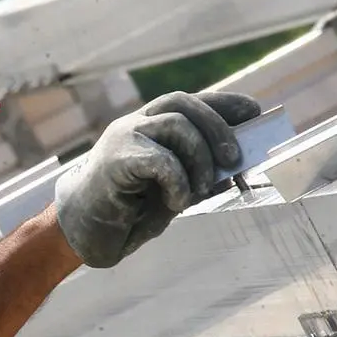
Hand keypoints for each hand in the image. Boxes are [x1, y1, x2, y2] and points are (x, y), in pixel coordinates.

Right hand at [53, 90, 261, 267]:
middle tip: (234, 160)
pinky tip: (177, 201)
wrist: (82, 234)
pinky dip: (178, 180)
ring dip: (200, 157)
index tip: (254, 110)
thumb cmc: (127, 213)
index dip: (224, 102)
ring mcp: (123, 138)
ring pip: (175, 124)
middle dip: (217, 128)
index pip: (191, 102)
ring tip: (202, 189)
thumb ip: (199, 180)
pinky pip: (159, 159)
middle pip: (183, 103)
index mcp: (150, 127)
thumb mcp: (173, 195)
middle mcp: (136, 124)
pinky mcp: (114, 160)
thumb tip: (234, 173)